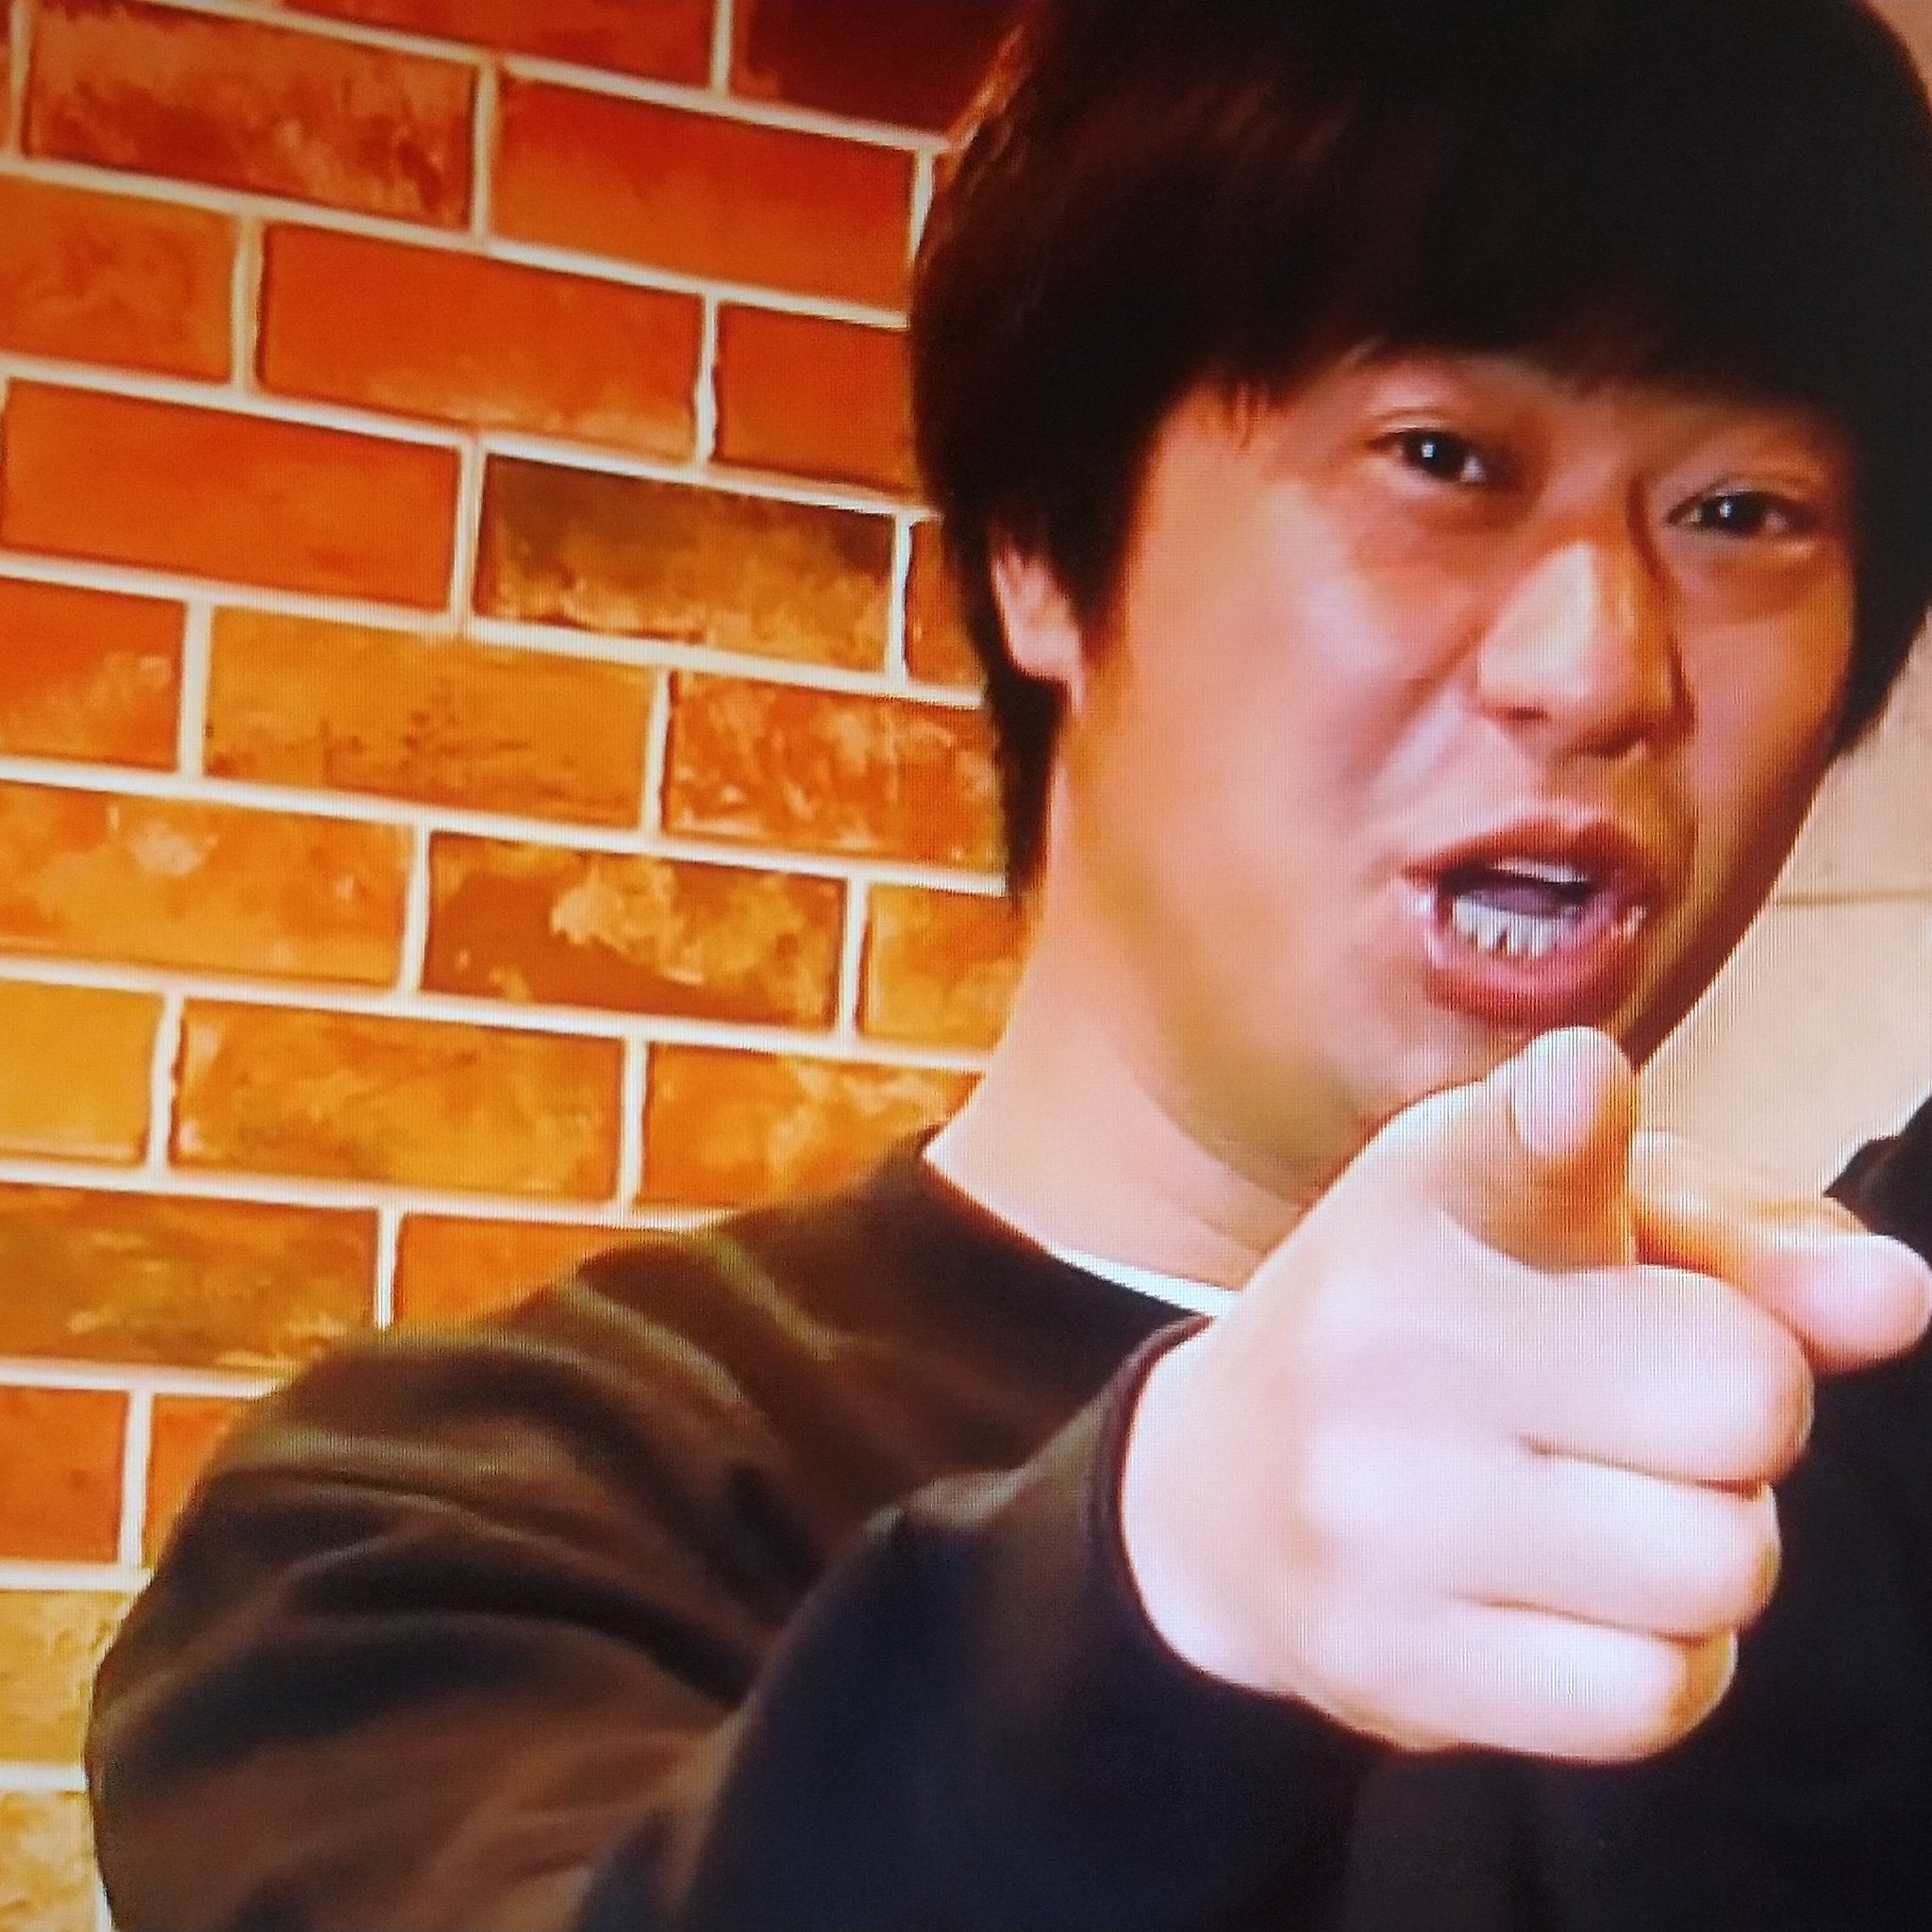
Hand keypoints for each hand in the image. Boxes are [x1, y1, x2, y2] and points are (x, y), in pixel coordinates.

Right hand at [1118, 1029, 1931, 1762]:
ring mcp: (1366, 1509)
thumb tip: (1899, 1300)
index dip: (1614, 1142)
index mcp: (1424, 1189)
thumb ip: (1749, 1235)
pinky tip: (1575, 1600)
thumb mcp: (1568, 1219)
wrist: (1215, 1491)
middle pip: (1745, 1403)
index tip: (1587, 1120)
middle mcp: (1380, 1336)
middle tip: (1636, 1411)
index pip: (1566, 1137)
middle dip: (1738, 1418)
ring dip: (1705, 1547)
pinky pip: (1653, 1696)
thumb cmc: (1439, 1321)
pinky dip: (1658, 1660)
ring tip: (1601, 1504)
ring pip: (1719, 1566)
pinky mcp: (1383, 1664)